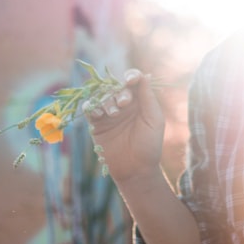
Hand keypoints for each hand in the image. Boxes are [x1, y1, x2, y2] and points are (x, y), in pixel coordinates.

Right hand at [83, 68, 165, 183]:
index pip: (133, 81)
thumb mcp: (154, 119)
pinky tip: (98, 114)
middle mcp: (124, 104)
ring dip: (106, 100)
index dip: (131, 76)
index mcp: (140, 101)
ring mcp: (109, 113)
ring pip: (102, 95)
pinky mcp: (96, 124)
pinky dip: (91, 106)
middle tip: (124, 104)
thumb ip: (148, 97)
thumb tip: (145, 75)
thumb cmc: (149, 144)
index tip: (130, 80)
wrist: (136, 169)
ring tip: (113, 114)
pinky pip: (90, 108)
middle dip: (119, 92)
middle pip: (116, 86)